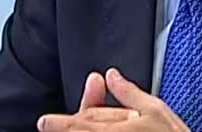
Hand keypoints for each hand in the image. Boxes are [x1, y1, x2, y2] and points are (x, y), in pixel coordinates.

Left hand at [37, 68, 187, 130]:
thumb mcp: (155, 110)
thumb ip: (129, 93)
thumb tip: (112, 76)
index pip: (78, 126)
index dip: (59, 124)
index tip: (45, 122)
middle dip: (71, 126)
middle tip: (59, 123)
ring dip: (82, 131)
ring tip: (78, 126)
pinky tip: (104, 130)